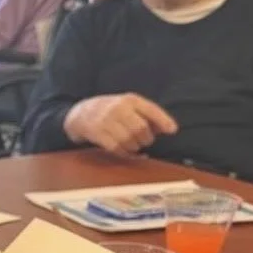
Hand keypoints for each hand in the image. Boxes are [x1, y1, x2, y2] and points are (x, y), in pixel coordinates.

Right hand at [63, 93, 177, 155]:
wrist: (79, 113)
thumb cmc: (109, 111)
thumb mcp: (127, 106)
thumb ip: (145, 114)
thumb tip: (166, 128)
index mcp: (129, 99)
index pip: (151, 109)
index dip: (163, 121)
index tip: (173, 130)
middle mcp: (118, 108)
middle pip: (141, 129)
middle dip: (145, 139)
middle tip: (143, 141)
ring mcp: (106, 121)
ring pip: (129, 140)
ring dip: (134, 147)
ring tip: (132, 145)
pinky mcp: (97, 133)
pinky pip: (116, 147)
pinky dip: (123, 153)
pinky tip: (123, 151)